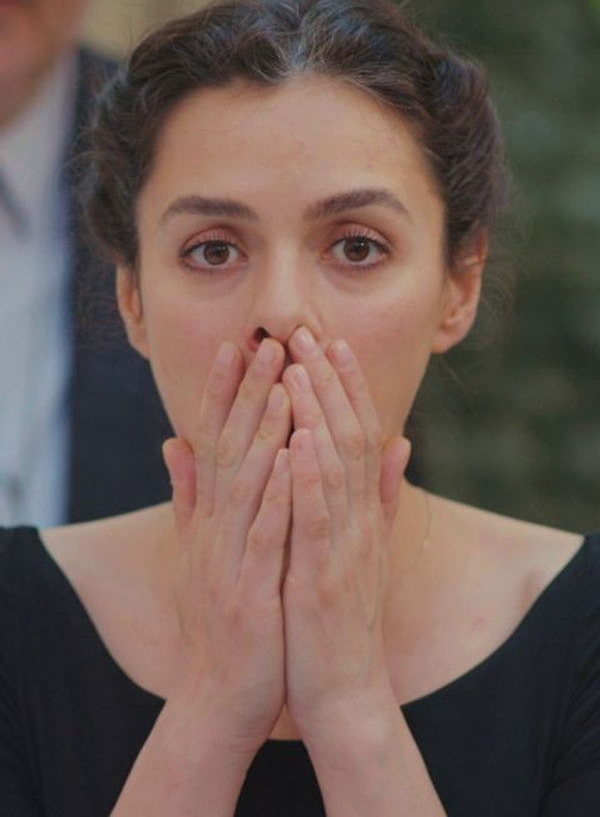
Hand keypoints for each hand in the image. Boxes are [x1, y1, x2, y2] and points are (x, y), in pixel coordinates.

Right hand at [162, 337, 292, 756]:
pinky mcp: (249, 593)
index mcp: (211, 520)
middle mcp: (215, 531)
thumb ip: (191, 496)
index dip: (225, 393)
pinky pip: (266, 536)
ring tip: (283, 382)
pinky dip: (279, 495)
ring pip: (247, 484)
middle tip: (266, 341)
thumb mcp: (204, 551)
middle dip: (249, 394)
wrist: (219, 698)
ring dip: (264, 430)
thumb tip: (173, 442)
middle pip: (230, 450)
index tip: (239, 346)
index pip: (215, 442)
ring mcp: (229, 560)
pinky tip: (294, 458)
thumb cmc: (223, 619)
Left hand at [281, 328, 409, 742]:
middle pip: (348, 436)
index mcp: (362, 511)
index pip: (358, 433)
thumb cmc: (341, 614)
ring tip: (297, 367)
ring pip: (335, 467)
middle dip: (328, 382)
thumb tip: (400, 442)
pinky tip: (297, 440)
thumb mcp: (364, 546)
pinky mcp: (325, 577)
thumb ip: (381, 495)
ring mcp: (345, 547)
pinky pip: (318, 519)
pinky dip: (309, 477)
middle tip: (308, 332)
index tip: (329, 341)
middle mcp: (360, 519)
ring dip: (317, 415)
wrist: (343, 689)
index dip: (346, 386)